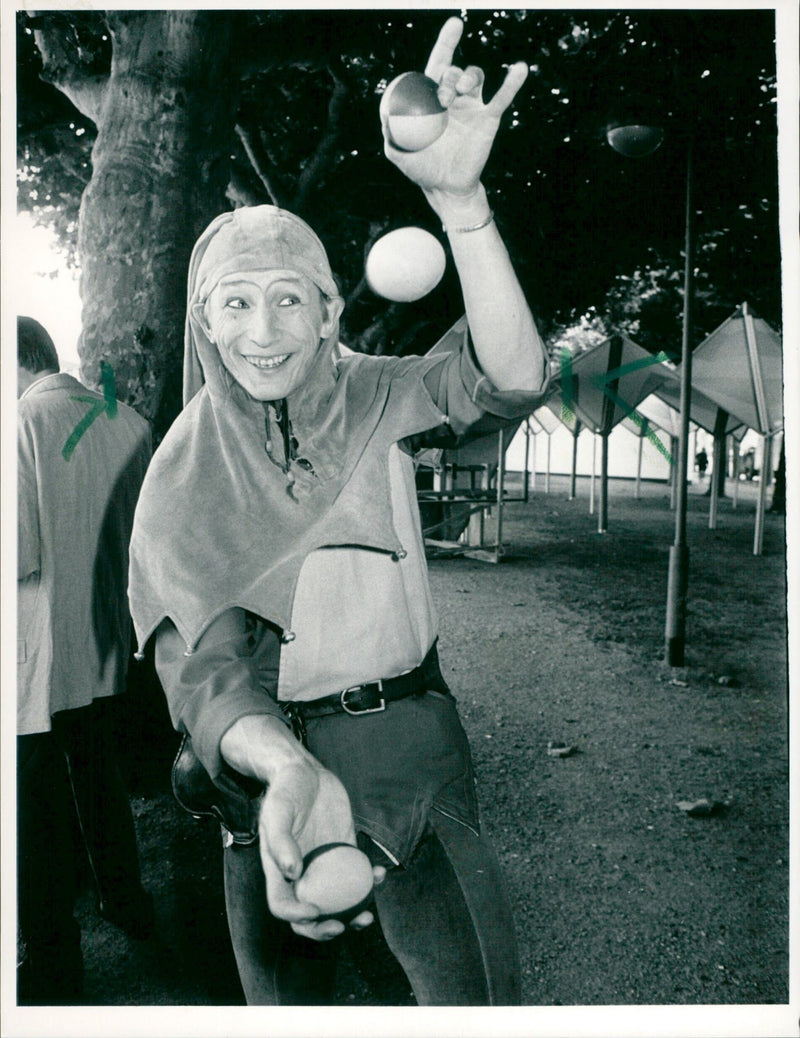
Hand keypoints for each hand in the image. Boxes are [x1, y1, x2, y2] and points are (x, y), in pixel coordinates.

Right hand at [258, 760, 385, 940]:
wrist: (305, 771)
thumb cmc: (286, 790)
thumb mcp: (278, 810)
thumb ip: (281, 841)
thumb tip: (292, 872)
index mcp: (279, 870)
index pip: (283, 905)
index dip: (296, 917)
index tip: (315, 911)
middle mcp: (302, 873)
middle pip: (310, 915)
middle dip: (325, 929)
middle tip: (343, 925)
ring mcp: (324, 865)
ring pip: (337, 901)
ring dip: (352, 914)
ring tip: (367, 914)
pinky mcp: (344, 852)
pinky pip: (357, 875)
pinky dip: (369, 881)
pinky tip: (379, 875)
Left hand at [380, 17, 528, 201]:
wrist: (446, 188)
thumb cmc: (422, 169)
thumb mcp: (398, 151)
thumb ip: (389, 131)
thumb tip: (384, 112)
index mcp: (432, 98)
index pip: (439, 63)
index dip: (447, 43)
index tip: (456, 25)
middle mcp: (454, 97)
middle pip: (454, 70)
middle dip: (448, 77)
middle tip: (442, 98)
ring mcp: (473, 106)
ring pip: (475, 76)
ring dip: (468, 76)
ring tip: (460, 92)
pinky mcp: (489, 119)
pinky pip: (502, 97)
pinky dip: (512, 82)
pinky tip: (520, 68)